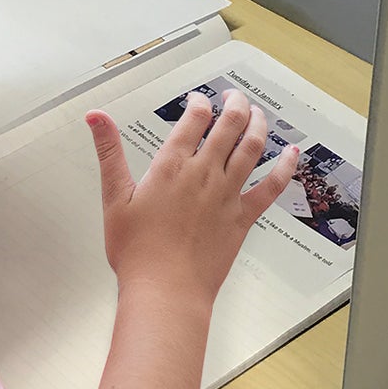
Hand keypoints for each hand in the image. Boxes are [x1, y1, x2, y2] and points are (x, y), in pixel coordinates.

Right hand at [85, 89, 298, 305]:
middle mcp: (204, 173)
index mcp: (172, 165)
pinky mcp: (242, 217)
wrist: (165, 293)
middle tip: (233, 96)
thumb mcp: (114, 198)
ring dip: (258, 123)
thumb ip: (108, 152)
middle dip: (234, 103)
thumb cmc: (138, 252)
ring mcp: (227, 194)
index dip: (199, 102)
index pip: (195, 117)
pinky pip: (271, 187)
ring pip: (252, 146)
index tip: (198, 100)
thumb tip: (96, 117)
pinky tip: (292, 155)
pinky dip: (285, 168)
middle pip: (229, 124)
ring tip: (257, 112)